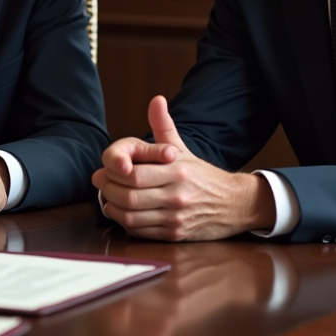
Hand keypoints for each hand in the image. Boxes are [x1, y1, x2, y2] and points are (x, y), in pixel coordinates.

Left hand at [90, 95, 274, 240]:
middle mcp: (176, 195)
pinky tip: (123, 213)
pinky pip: (141, 231)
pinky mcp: (175, 235)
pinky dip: (125, 223)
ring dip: (113, 208)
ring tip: (108, 198)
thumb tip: (156, 100)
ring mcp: (176, 217)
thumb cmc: (202, 175)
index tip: (104, 170)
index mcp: (176, 171)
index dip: (112, 173)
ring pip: (131, 216)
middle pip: (128, 196)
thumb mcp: (182, 149)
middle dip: (107, 190)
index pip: (132, 174)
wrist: (234, 204)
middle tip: (100, 184)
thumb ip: (164, 125)